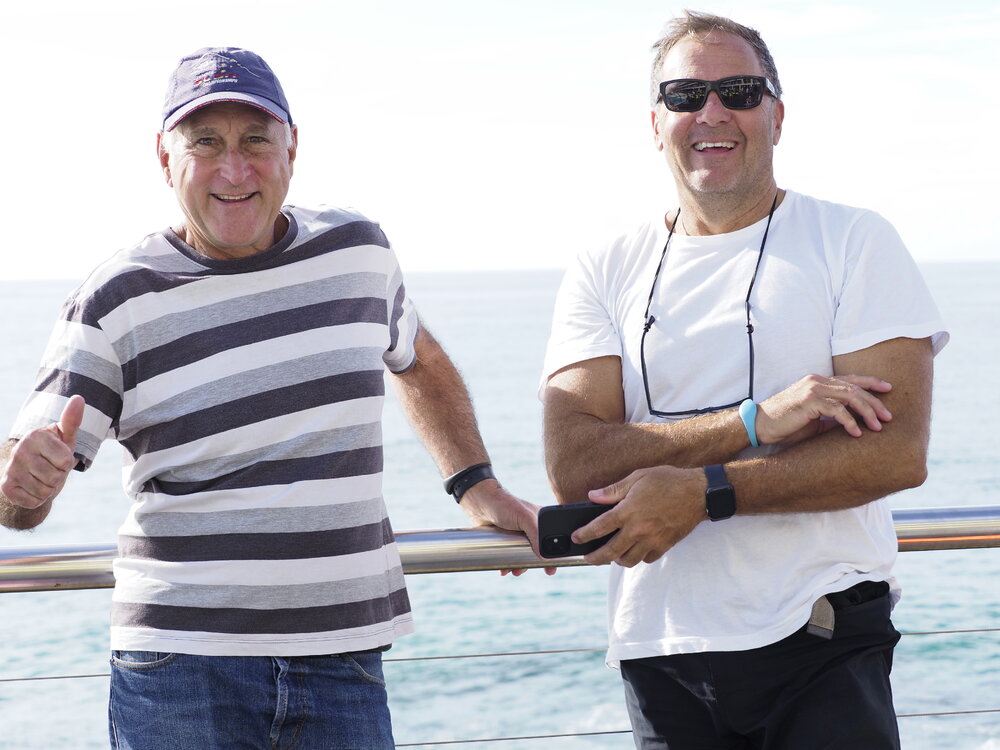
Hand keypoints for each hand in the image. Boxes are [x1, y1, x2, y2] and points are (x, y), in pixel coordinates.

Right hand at [0, 396, 84, 508]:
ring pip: (45, 491)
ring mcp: (10, 469)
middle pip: (56, 477)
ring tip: (43, 478)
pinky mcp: (6, 486)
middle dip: (58, 477)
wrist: (31, 470)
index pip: (66, 461)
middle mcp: (19, 450)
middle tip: (51, 469)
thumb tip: (79, 398)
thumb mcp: (65, 436)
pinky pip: (33, 501)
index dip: (67, 463)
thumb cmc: (54, 450)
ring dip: (49, 488)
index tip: (59, 457)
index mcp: (35, 436)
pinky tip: (33, 487)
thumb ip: (71, 419)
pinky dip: (38, 498)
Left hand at [458, 480, 556, 575]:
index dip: (553, 556)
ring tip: (514, 571)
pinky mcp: (506, 541)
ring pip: (523, 556)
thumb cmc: (504, 504)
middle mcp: (532, 529)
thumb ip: (536, 534)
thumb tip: (543, 557)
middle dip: (534, 564)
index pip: (552, 541)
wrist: (479, 503)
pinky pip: (510, 556)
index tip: (551, 569)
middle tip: (528, 570)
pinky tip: (504, 569)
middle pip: (538, 552)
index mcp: (541, 522)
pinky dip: (508, 564)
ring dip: (520, 566)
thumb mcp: (524, 517)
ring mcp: (518, 536)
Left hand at [575, 466, 704, 566]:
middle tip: (587, 558)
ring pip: (628, 560)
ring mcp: (653, 540)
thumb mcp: (638, 477)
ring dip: (617, 559)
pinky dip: (638, 557)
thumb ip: (613, 490)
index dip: (584, 535)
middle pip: (610, 552)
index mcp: (629, 510)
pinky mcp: (665, 545)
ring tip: (612, 553)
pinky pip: (647, 559)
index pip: (599, 527)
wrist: (698, 493)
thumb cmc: (668, 481)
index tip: (576, 538)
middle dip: (595, 558)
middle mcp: (639, 529)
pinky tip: (635, 550)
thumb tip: (592, 496)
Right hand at [756, 374, 891, 446]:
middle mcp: (817, 381)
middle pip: (854, 388)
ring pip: (850, 397)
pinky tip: (857, 433)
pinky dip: (850, 422)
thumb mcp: (814, 419)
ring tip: (878, 426)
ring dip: (867, 412)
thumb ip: (832, 416)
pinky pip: (837, 410)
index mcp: (817, 381)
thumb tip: (854, 423)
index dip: (871, 382)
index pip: (850, 379)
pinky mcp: (809, 401)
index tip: (888, 389)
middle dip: (874, 402)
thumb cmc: (785, 424)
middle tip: (888, 417)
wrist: (759, 425)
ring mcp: (813, 389)